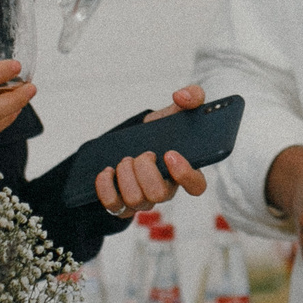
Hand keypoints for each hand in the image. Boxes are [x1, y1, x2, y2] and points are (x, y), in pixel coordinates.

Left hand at [92, 86, 210, 216]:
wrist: (132, 142)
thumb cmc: (159, 131)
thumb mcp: (176, 111)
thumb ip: (191, 96)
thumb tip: (182, 96)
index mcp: (185, 170)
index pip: (196, 185)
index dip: (185, 174)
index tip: (169, 153)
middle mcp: (167, 190)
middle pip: (159, 194)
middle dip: (145, 170)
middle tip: (141, 153)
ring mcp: (145, 201)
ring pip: (136, 199)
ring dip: (125, 174)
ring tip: (125, 159)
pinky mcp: (124, 206)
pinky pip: (113, 205)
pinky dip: (106, 186)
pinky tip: (107, 171)